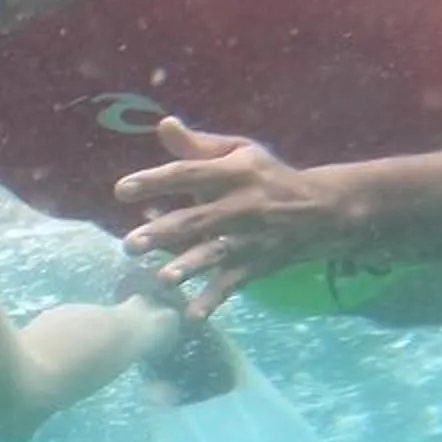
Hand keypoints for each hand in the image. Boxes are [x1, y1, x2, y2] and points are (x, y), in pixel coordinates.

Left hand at [114, 117, 339, 314]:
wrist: (320, 210)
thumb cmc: (265, 176)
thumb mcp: (238, 152)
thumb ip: (197, 145)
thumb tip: (163, 124)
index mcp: (234, 172)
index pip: (190, 174)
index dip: (156, 182)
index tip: (121, 191)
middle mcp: (241, 206)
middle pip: (198, 219)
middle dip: (164, 232)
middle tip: (130, 244)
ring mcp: (248, 239)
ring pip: (215, 254)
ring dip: (189, 267)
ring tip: (162, 280)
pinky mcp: (254, 265)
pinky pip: (231, 285)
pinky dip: (213, 301)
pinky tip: (191, 318)